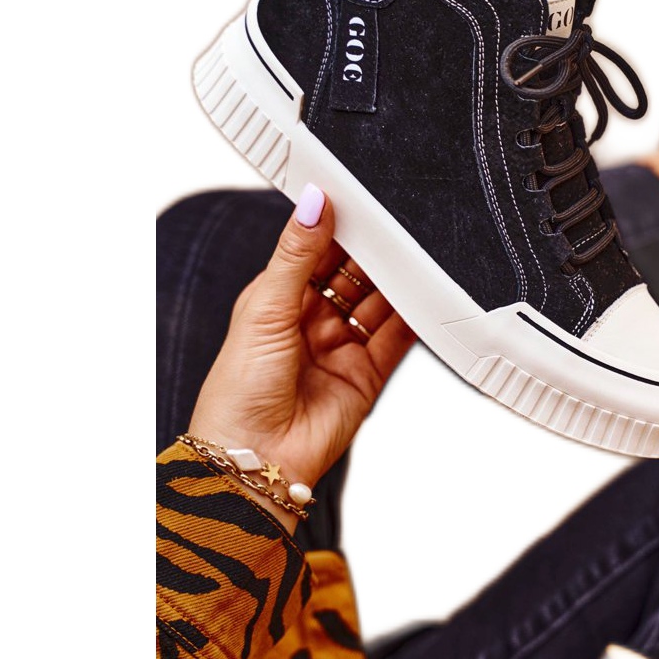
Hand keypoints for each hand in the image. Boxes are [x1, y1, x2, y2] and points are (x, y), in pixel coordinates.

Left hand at [189, 183, 414, 506]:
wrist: (256, 457)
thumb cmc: (238, 392)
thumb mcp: (264, 308)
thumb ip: (296, 254)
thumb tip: (312, 204)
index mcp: (279, 299)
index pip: (316, 251)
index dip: (337, 227)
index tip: (358, 201)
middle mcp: (312, 321)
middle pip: (353, 275)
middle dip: (372, 253)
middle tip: (393, 229)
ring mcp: (342, 347)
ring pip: (378, 303)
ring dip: (394, 282)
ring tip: (412, 258)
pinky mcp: (367, 374)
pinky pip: (396, 338)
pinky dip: (412, 318)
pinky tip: (420, 297)